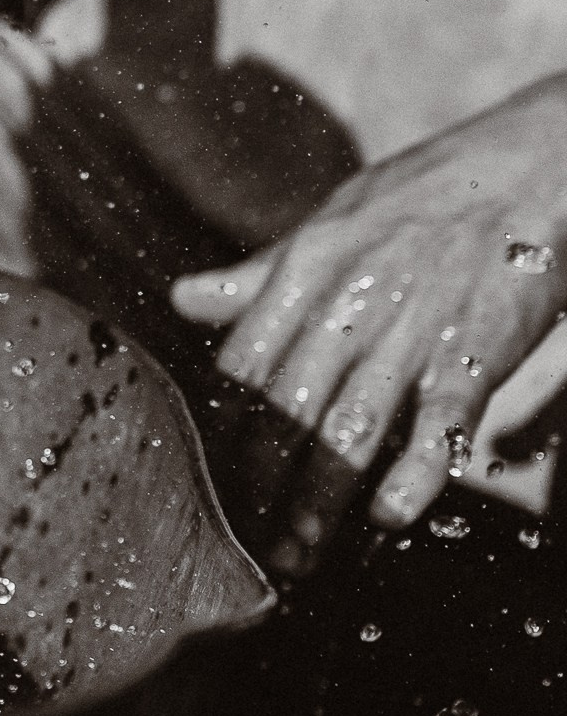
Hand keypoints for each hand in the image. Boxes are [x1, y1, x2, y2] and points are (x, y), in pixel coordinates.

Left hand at [172, 78, 566, 561]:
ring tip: (298, 552)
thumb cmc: (433, 192)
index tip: (205, 482)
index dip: (220, 431)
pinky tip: (388, 517)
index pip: (242, 364)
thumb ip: (261, 273)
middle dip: (258, 483)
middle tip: (241, 545)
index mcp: (305, 267)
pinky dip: (413, 473)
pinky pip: (437, 422)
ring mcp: (412, 328)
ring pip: (348, 426)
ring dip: (319, 498)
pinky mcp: (476, 349)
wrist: (538, 162)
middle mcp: (347, 300)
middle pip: (285, 407)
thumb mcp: (335, 219)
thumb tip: (184, 299)